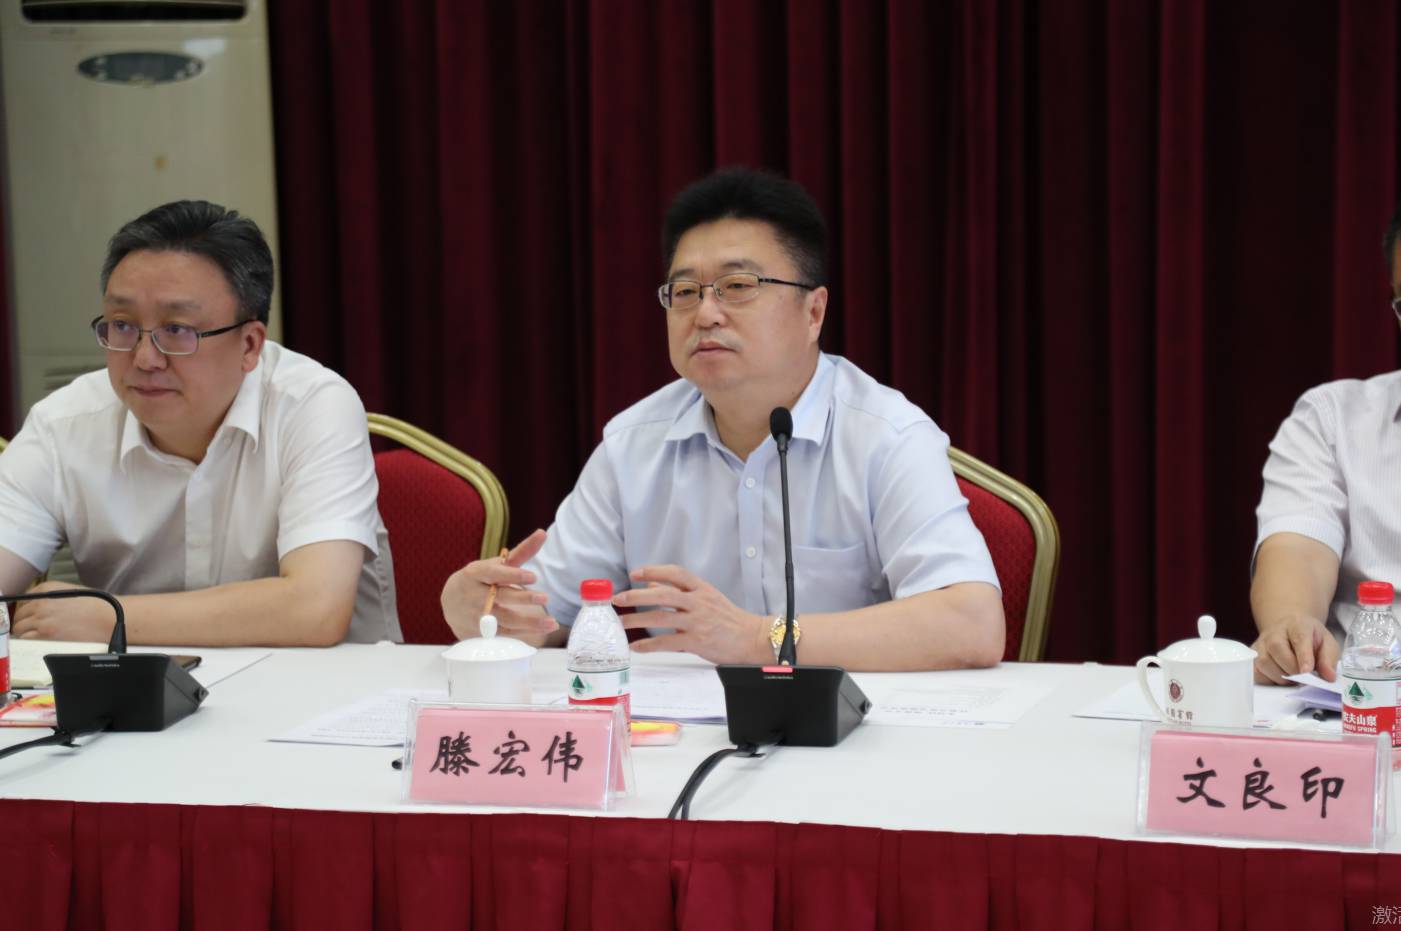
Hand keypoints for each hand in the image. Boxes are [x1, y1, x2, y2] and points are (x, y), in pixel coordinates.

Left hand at [10, 581, 118, 642]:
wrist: (110, 617)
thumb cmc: (99, 606)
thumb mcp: (72, 592)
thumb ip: (52, 597)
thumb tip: (40, 608)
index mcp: (47, 588)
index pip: (23, 600)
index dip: (28, 610)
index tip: (32, 616)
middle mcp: (41, 602)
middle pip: (19, 615)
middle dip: (25, 622)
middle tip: (35, 629)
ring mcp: (42, 619)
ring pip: (19, 628)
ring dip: (26, 633)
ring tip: (39, 636)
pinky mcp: (46, 634)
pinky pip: (26, 639)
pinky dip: (31, 641)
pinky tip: (42, 641)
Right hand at [440, 529, 556, 640]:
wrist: (450, 604)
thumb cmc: (480, 579)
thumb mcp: (495, 564)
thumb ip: (521, 552)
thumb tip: (543, 533)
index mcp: (476, 573)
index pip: (493, 573)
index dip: (512, 575)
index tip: (533, 576)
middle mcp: (475, 594)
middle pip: (500, 597)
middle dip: (522, 598)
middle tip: (545, 598)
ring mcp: (478, 615)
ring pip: (505, 619)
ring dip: (529, 622)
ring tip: (551, 622)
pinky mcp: (482, 631)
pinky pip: (506, 633)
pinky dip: (526, 632)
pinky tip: (544, 628)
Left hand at [613, 565, 767, 664]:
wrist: (751, 638)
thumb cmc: (728, 618)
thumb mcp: (707, 598)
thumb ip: (681, 592)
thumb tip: (652, 585)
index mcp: (702, 589)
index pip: (675, 573)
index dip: (654, 571)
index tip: (635, 573)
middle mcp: (698, 602)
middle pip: (663, 594)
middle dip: (637, 596)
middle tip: (618, 599)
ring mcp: (697, 622)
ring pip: (661, 618)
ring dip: (636, 621)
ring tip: (620, 624)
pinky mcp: (696, 642)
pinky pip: (667, 642)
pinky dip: (649, 644)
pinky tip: (636, 646)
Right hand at [1251, 615, 1338, 684]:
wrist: (1289, 629)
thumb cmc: (1310, 638)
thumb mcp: (1327, 644)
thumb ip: (1328, 659)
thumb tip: (1329, 677)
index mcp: (1298, 624)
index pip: (1299, 638)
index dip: (1303, 655)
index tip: (1307, 671)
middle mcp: (1274, 631)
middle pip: (1277, 649)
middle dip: (1292, 669)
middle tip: (1304, 678)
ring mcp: (1260, 643)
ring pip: (1264, 662)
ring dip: (1281, 677)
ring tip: (1293, 677)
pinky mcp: (1252, 656)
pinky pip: (1256, 672)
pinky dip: (1269, 679)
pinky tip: (1280, 676)